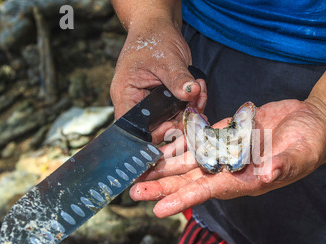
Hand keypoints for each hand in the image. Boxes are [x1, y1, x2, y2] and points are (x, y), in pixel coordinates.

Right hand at [110, 15, 205, 143]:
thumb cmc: (153, 39)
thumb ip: (178, 78)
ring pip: (172, 122)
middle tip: (195, 110)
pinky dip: (192, 106)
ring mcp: (153, 104)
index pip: (135, 127)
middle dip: (179, 122)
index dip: (154, 133)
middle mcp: (137, 104)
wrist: (159, 28)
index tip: (174, 125)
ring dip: (189, 113)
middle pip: (156, 129)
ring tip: (199, 94)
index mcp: (126, 95)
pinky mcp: (166, 102)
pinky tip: (199, 92)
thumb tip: (191, 93)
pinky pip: (180, 113)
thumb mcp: (167, 59)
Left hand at [130, 99, 325, 217]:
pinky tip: (161, 146)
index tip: (160, 209)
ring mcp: (228, 151)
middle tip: (134, 192)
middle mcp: (232, 168)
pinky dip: (180, 143)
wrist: (312, 121)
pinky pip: (199, 140)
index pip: (210, 190)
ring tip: (139, 170)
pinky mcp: (227, 133)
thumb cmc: (311, 141)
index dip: (185, 198)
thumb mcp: (303, 153)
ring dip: (165, 166)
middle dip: (164, 187)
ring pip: (190, 161)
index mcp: (247, 178)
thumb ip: (285, 165)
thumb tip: (267, 175)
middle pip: (192, 180)